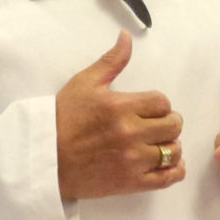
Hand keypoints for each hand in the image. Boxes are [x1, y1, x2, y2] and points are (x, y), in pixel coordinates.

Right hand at [56, 30, 184, 198]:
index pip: (162, 102)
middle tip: (156, 124)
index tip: (150, 108)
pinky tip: (167, 164)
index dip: (159, 104)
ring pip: (173, 152)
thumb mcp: (85, 82)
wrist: (44, 157)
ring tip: (157, 144)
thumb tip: (127, 36)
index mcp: (121, 107)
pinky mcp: (130, 183)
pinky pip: (167, 179)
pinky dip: (175, 171)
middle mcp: (130, 134)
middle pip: (172, 126)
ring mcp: (132, 161)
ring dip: (170, 145)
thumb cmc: (63, 117)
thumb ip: (112, 61)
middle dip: (169, 122)